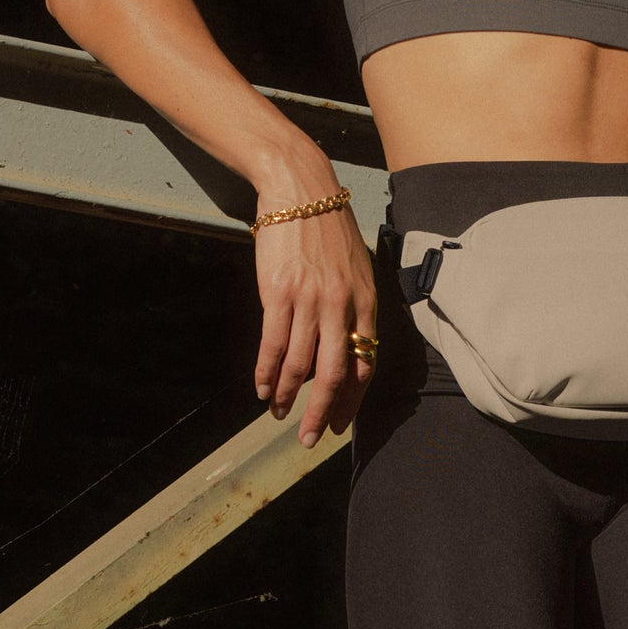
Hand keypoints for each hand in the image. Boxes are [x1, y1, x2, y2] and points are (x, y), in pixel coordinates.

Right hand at [252, 196, 377, 445]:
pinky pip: (273, 345)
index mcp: (367, 302)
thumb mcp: (356, 269)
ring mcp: (310, 300)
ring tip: (276, 414)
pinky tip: (260, 389)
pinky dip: (265, 373)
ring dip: (285, 396)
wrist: (301, 190)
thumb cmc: (328, 230)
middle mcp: (342, 306)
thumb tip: (345, 346)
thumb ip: (354, 307)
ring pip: (299, 365)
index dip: (352, 400)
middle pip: (334, 375)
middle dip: (322, 413)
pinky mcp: (279, 293)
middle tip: (309, 439)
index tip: (341, 424)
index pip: (364, 364)